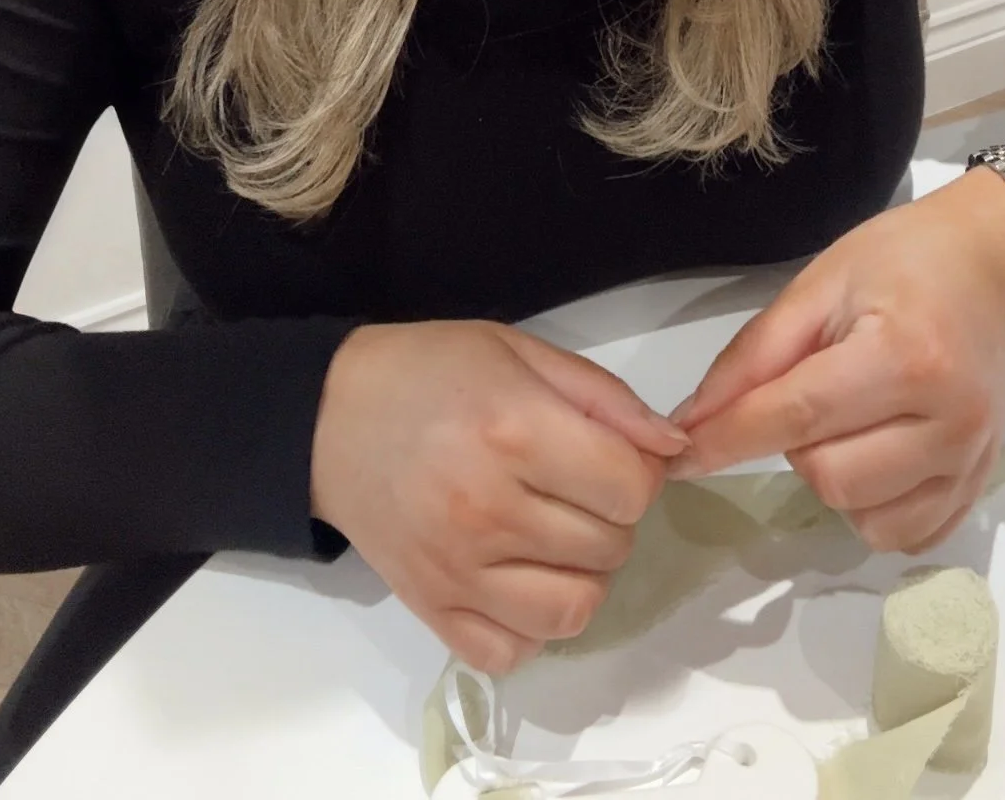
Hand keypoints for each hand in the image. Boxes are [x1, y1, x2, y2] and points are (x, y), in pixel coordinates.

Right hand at [309, 318, 689, 673]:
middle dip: (610, 516)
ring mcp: (458, 572)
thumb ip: (605, 398)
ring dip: (582, 574)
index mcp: (516, 431)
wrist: (328, 417)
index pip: (632, 487)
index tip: (608, 453)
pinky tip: (518, 578)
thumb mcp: (519, 352)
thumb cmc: (431, 371)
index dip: (638, 470)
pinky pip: (514, 652)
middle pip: (611, 547)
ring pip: (575, 610)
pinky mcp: (433, 612)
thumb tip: (676, 448)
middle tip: (572, 485)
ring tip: (554, 536)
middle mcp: (489, 510)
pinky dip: (529, 625)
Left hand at [666, 163, 1004, 554]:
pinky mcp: (980, 487)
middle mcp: (948, 421)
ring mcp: (971, 461)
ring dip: (833, 476)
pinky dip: (873, 507)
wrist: (993, 263)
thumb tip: (693, 421)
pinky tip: (876, 455)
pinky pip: (903, 536)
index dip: (728, 439)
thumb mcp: (821, 283)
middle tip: (813, 390)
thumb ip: (756, 355)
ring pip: (861, 515)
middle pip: (827, 476)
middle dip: (794, 443)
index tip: (677, 455)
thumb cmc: (904, 259)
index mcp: (905, 356)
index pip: (797, 416)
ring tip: (849, 419)